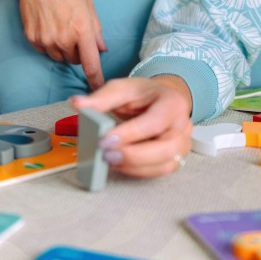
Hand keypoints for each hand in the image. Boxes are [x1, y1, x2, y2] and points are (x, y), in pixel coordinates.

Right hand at [1, 0, 106, 89]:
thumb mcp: (88, 4)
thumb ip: (96, 31)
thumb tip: (101, 50)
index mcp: (83, 29)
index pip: (91, 64)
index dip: (96, 80)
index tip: (99, 91)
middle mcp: (64, 38)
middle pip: (74, 60)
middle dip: (78, 51)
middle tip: (74, 30)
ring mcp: (46, 39)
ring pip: (59, 57)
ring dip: (62, 48)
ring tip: (60, 24)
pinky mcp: (32, 37)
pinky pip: (44, 50)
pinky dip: (48, 43)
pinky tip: (47, 24)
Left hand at [70, 75, 192, 177]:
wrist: (162, 99)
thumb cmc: (144, 94)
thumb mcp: (123, 88)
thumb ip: (101, 98)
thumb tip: (77, 104)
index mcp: (173, 103)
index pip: (155, 122)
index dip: (131, 133)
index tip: (105, 140)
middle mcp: (183, 125)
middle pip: (166, 148)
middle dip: (134, 155)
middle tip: (106, 154)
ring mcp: (182, 144)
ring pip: (165, 164)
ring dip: (135, 166)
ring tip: (109, 160)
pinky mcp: (176, 158)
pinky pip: (160, 171)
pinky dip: (139, 171)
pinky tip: (120, 164)